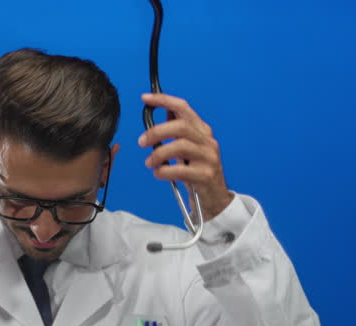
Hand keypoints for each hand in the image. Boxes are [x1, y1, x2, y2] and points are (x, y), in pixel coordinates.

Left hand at [137, 93, 233, 220]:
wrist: (214, 198)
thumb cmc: (196, 171)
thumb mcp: (188, 148)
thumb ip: (177, 131)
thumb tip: (163, 110)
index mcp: (202, 131)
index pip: (183, 108)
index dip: (164, 100)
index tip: (146, 98)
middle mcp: (207, 141)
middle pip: (181, 126)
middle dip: (157, 131)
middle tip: (141, 142)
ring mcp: (208, 158)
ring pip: (181, 146)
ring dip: (158, 154)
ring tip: (149, 163)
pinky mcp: (205, 176)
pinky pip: (180, 170)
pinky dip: (164, 171)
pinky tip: (159, 174)